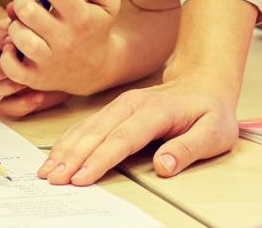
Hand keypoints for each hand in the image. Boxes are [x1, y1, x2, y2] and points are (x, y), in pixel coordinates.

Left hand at [0, 0, 120, 96]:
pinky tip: (15, 46)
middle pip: (29, 11)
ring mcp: (50, 61)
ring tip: (22, 25)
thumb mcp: (107, 2)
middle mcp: (65, 40)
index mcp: (82, 17)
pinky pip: (11, 67)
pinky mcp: (36, 78)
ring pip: (20, 38)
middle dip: (22, 0)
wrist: (97, 69)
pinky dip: (7, 55)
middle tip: (26, 2)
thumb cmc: (95, 26)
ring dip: (15, 26)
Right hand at [0, 18, 72, 116]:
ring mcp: (1, 83)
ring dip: (1, 87)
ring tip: (25, 81)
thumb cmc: (53, 33)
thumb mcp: (43, 20)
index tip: (12, 39)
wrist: (75, 55)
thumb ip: (28, 15)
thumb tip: (11, 8)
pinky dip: (20, 104)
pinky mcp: (15, 99)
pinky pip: (5, 108)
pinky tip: (38, 95)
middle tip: (17, 63)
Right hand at [39, 74, 238, 185]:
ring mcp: (122, 105)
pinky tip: (57, 155)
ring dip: (66, 149)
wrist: (204, 82)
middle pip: (98, 133)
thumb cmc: (210, 110)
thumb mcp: (214, 132)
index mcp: (156, 111)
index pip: (124, 138)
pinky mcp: (115, 109)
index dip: (101, 158)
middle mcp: (133, 105)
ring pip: (88, 128)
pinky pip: (87, 125)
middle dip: (73, 157)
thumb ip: (189, 149)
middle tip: (54, 179)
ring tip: (48, 171)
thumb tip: (163, 165)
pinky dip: (69, 141)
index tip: (82, 177)